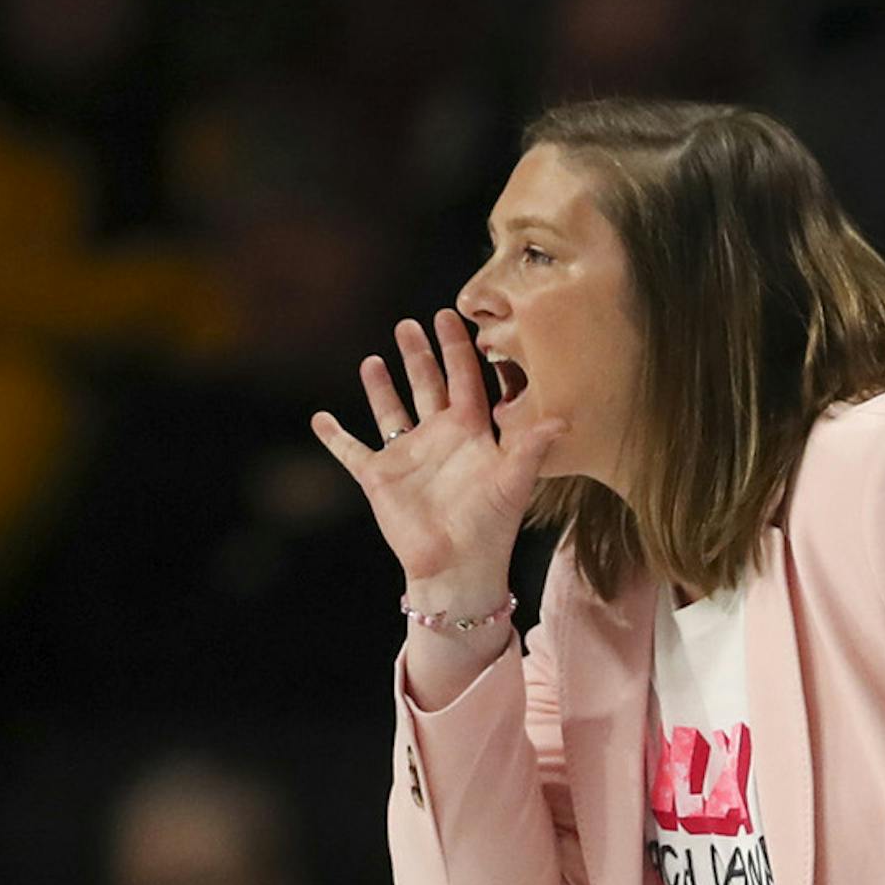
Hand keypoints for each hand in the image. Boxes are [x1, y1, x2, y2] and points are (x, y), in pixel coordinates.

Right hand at [310, 310, 568, 589]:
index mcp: (472, 433)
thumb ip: (532, 447)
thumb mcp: (515, 483)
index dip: (458, 349)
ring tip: (374, 359)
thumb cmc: (492, 528)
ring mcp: (407, 456)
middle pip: (427, 386)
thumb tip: (564, 420)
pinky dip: (334, 436)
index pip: (465, 380)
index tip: (449, 316)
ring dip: (380, 386)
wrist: (458, 569)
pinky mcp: (379, 478)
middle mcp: (439, 438)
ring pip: (391, 410)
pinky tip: (320, 418)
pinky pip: (351, 451)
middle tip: (409, 324)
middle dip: (419, 355)